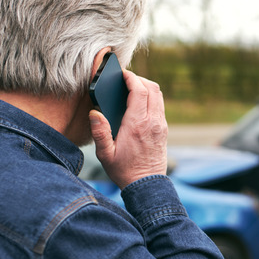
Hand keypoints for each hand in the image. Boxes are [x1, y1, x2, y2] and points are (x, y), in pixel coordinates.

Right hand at [89, 70, 167, 188]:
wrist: (146, 185)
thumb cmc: (124, 170)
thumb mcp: (105, 154)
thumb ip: (100, 132)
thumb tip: (95, 113)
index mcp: (137, 124)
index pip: (139, 91)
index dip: (131, 78)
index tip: (123, 74)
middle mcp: (152, 122)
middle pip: (152, 88)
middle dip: (139, 79)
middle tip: (126, 79)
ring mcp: (160, 125)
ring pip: (158, 95)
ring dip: (147, 87)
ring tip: (132, 88)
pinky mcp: (163, 130)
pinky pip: (160, 105)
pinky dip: (151, 97)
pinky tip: (139, 103)